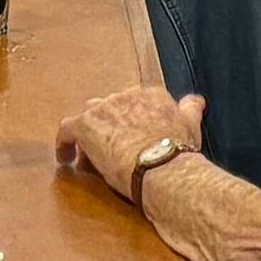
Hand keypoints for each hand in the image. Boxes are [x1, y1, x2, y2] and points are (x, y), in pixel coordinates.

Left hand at [57, 82, 200, 203]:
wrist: (162, 166)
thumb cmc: (177, 151)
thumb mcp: (190, 125)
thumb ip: (190, 109)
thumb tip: (196, 100)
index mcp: (150, 94)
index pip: (133, 102)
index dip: (128, 122)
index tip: (130, 138)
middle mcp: (124, 95)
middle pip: (109, 107)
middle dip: (109, 126)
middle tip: (112, 150)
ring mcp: (103, 108)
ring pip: (89, 117)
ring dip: (89, 134)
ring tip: (91, 157)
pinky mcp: (85, 125)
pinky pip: (66, 131)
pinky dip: (64, 144)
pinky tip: (65, 159)